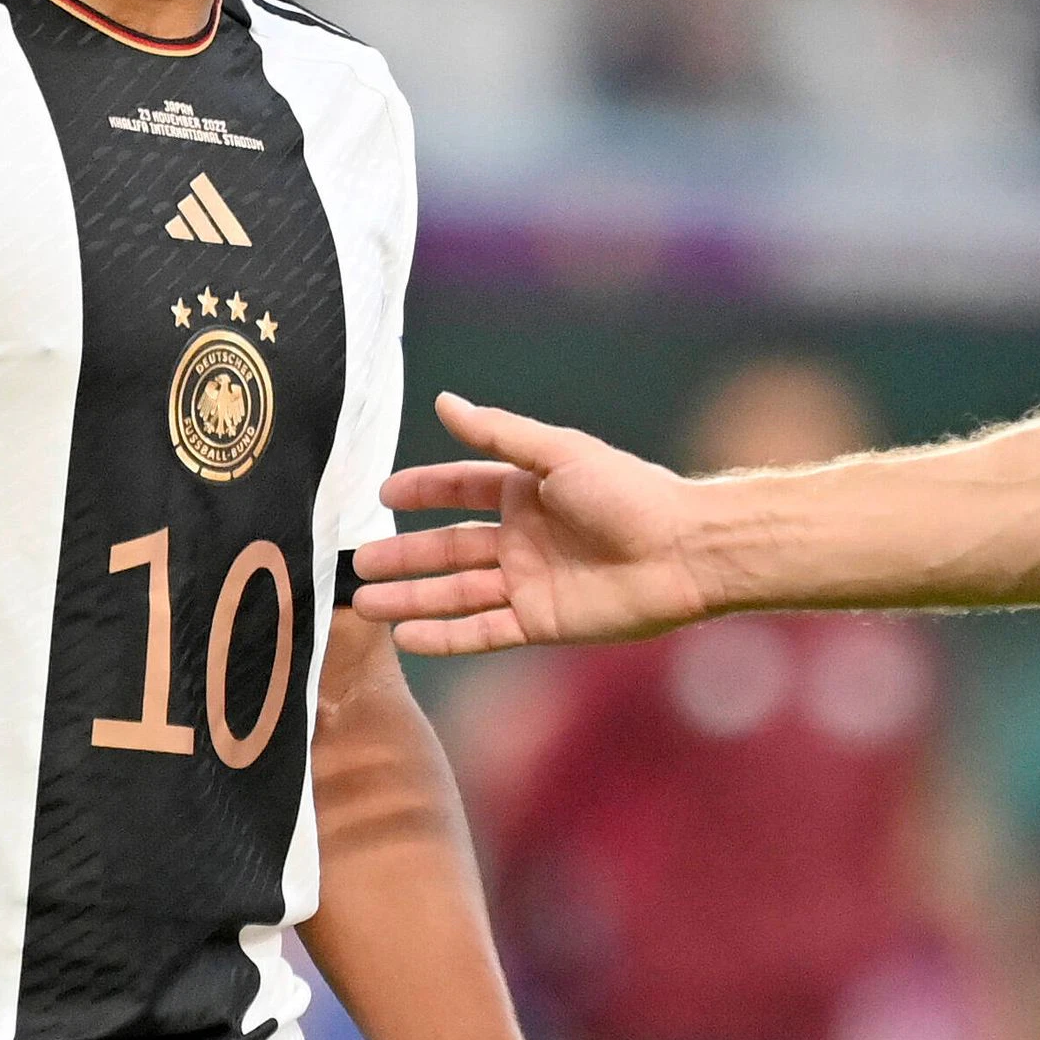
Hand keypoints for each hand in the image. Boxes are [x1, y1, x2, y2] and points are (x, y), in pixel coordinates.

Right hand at [356, 396, 715, 654]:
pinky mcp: (541, 622)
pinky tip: (407, 639)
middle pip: (449, 548)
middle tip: (355, 563)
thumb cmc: (630, 493)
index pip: (461, 489)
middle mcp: (523, 537)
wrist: (684, 552)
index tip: (382, 495)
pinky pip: (482, 632)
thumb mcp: (559, 454)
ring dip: (411, 599)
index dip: (423, 491)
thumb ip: (498, 434)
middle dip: (403, 556)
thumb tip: (444, 401)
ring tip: (363, 603)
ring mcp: (530, 582)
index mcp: (528, 491)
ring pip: (456, 593)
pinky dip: (445, 637)